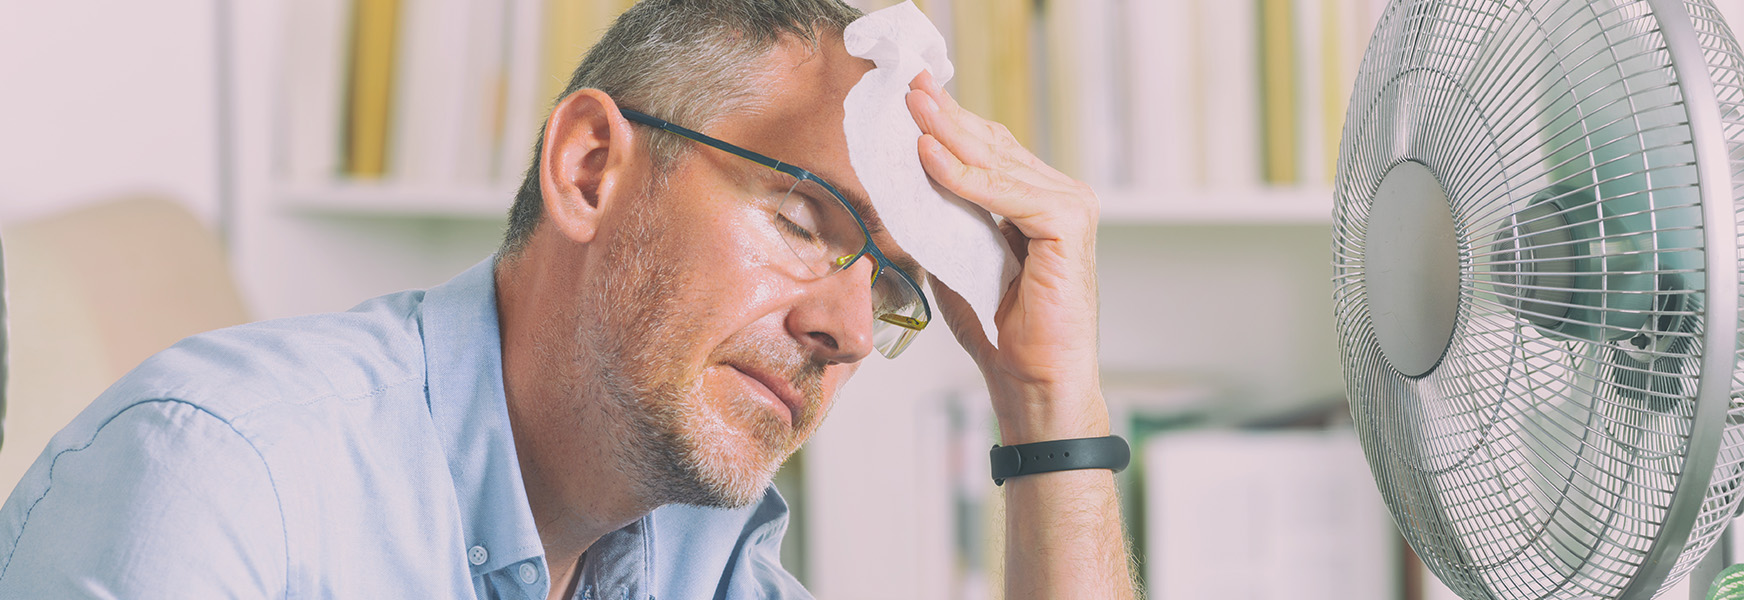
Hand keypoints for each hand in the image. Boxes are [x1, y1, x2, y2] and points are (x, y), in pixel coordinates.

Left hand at [905, 71, 1107, 444]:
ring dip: (950, 134)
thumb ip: (941, 222)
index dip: (950, 123)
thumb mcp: (956, 262)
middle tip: (910, 86)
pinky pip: (1005, 191)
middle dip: (947, 115)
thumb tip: (900, 186)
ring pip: (997, 161)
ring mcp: (1069, 208)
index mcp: (1038, 203)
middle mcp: (1060, 197)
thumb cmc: (1002, 333)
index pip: (989, 150)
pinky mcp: (1067, 225)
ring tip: (914, 108)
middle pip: (994, 144)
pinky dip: (965, 176)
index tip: (912, 96)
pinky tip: (931, 157)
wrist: (1033, 382)